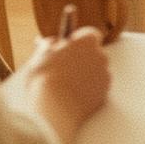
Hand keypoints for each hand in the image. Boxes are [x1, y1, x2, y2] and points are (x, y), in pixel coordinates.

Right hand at [20, 26, 109, 143]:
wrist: (55, 110)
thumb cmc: (44, 80)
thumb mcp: (39, 57)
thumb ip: (48, 46)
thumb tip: (51, 42)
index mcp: (86, 42)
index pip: (90, 34)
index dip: (79, 41)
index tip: (69, 46)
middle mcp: (100, 56)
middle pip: (94, 53)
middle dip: (82, 59)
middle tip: (64, 68)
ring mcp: (104, 76)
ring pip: (95, 72)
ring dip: (85, 76)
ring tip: (65, 86)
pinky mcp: (105, 95)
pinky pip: (96, 89)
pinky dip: (88, 91)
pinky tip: (72, 97)